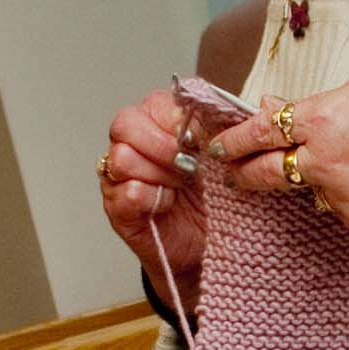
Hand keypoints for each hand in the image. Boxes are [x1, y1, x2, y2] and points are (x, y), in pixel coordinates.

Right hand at [100, 87, 212, 299]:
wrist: (206, 246)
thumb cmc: (212, 199)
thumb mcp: (222, 159)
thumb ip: (221, 129)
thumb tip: (231, 107)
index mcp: (156, 123)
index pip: (152, 103)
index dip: (176, 120)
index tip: (198, 140)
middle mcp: (131, 145)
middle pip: (125, 124)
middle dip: (161, 145)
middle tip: (187, 165)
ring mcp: (119, 177)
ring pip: (121, 157)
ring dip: (158, 172)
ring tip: (179, 187)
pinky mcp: (117, 207)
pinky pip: (127, 192)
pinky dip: (153, 198)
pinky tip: (168, 204)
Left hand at [205, 67, 348, 236]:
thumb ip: (314, 105)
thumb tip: (277, 108)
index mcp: (320, 118)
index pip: (258, 132)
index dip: (233, 140)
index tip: (218, 146)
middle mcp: (323, 162)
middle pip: (265, 174)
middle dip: (244, 175)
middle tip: (234, 175)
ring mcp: (342, 197)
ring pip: (312, 193)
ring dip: (320, 182)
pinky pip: (344, 211)